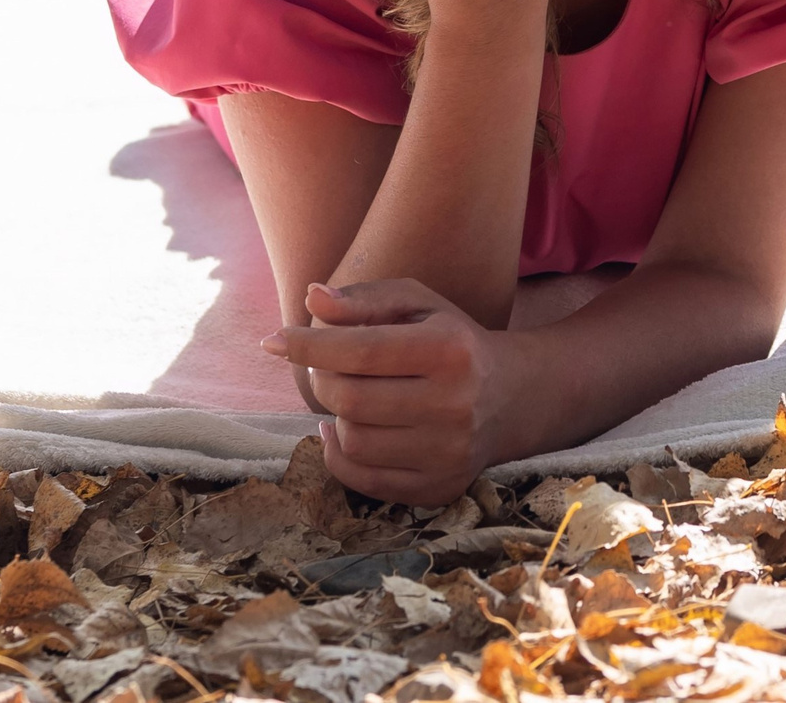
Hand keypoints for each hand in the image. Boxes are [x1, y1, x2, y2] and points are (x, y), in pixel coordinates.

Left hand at [266, 278, 511, 504]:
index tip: (275, 339)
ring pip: (353, 441)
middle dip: (321, 380)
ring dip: (334, 416)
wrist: (510, 397)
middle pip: (349, 400)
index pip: (359, 351)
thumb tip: (310, 297)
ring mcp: (449, 452)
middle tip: (325, 367)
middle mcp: (456, 404)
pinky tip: (344, 429)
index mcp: (451, 348)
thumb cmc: (450, 340)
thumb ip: (363, 299)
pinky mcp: (439, 488)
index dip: (306, 345)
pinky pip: (362, 480)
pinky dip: (339, 454)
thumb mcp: (417, 304)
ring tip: (346, 396)